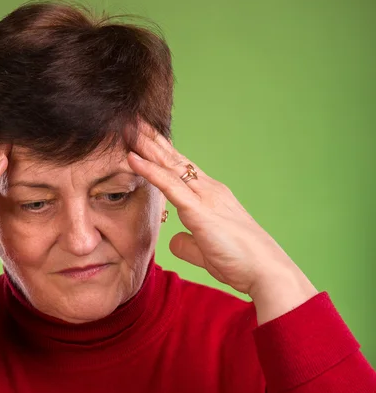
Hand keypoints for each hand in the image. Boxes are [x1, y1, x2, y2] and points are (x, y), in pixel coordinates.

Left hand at [126, 119, 302, 296]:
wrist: (264, 271)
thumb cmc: (240, 262)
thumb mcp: (206, 251)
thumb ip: (188, 243)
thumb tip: (174, 239)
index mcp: (212, 197)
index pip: (182, 169)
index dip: (162, 153)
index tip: (145, 138)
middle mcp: (209, 190)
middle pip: (175, 160)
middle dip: (152, 140)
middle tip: (133, 122)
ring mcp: (206, 197)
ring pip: (170, 166)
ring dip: (146, 147)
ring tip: (127, 129)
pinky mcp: (200, 211)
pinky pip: (169, 185)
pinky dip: (149, 171)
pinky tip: (132, 159)